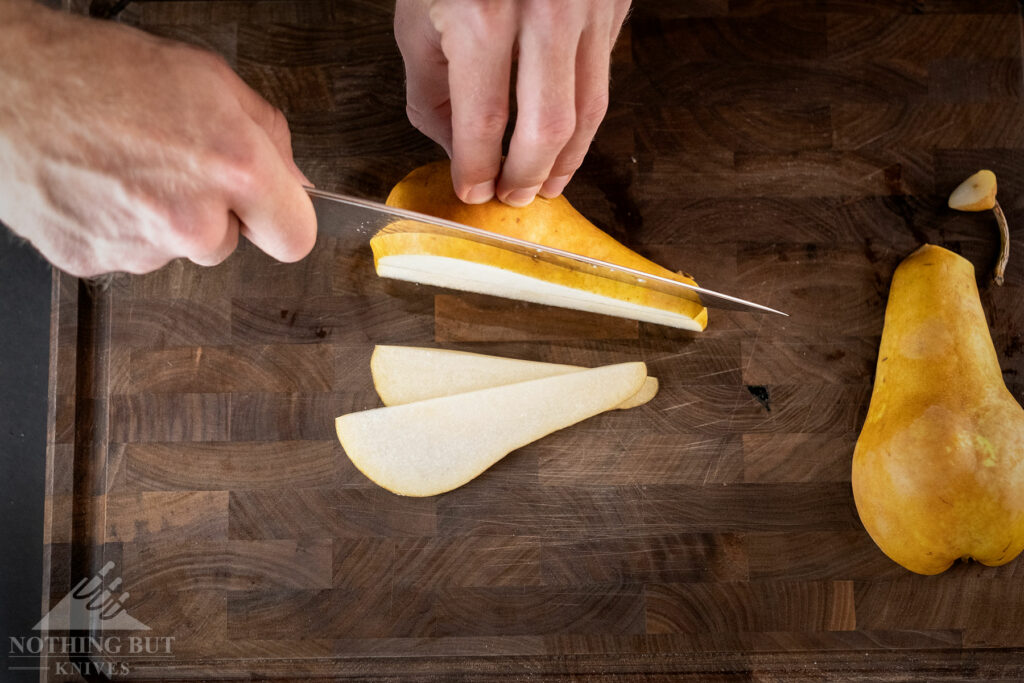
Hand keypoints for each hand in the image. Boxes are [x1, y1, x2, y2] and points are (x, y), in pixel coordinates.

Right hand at [0, 1, 315, 276]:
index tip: (269, 211)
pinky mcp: (96, 262)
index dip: (282, 220)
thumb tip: (293, 180)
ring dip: (163, 220)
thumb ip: (267, 135)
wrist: (4, 86)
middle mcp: (193, 220)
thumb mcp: (208, 77)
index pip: (296, 237)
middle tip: (173, 164)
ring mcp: (143, 249)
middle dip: (212, 212)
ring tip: (127, 167)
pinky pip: (129, 254)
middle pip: (228, 245)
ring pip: (176, 250)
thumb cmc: (97, 71)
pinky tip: (99, 185)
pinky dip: (119, 227)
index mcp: (235, 170)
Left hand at [394, 0, 629, 206]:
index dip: (477, 169)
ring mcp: (587, 8)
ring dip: (567, 158)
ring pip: (590, 110)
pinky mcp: (612, 5)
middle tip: (514, 197)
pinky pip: (602, 76)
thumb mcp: (418, 14)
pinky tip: (564, 134)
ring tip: (547, 182)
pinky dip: (583, 116)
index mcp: (484, 16)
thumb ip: (431, 88)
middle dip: (529, 176)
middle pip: (548, 127)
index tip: (471, 191)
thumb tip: (453, 146)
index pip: (485, 123)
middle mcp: (543, 14)